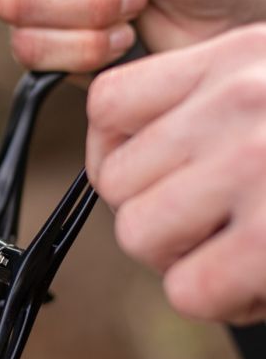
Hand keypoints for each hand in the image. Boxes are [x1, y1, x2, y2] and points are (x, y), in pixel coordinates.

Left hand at [86, 25, 265, 324]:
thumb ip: (198, 104)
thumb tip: (117, 157)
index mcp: (232, 60)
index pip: (108, 104)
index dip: (113, 150)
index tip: (147, 170)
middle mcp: (237, 104)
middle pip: (116, 179)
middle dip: (152, 211)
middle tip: (205, 221)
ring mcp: (254, 167)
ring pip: (138, 232)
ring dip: (177, 255)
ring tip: (230, 248)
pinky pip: (187, 289)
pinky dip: (217, 298)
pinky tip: (255, 281)